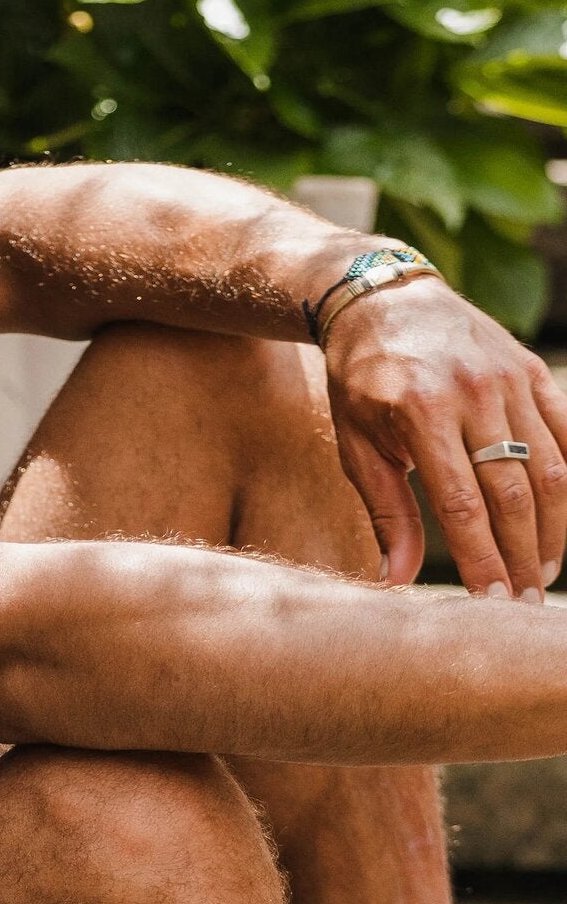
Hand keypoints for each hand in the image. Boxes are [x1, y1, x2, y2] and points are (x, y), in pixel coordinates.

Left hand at [323, 276, 566, 597]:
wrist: (382, 301)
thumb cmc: (361, 382)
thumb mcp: (357, 445)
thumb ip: (386, 512)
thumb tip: (396, 581)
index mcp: (420, 414)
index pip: (461, 505)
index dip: (481, 558)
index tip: (491, 602)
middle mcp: (472, 394)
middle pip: (513, 493)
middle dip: (522, 555)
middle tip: (523, 601)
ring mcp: (508, 379)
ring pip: (551, 468)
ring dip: (553, 528)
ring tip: (542, 571)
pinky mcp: (531, 370)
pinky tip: (564, 518)